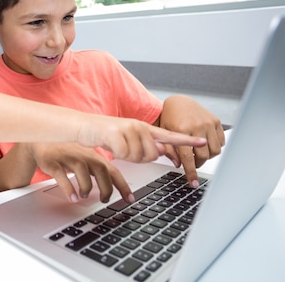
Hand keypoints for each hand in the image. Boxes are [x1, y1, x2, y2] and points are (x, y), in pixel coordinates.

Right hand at [26, 143, 133, 203]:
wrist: (41, 140)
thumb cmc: (66, 152)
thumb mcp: (85, 158)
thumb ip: (98, 170)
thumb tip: (111, 189)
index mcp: (93, 156)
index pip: (113, 170)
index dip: (123, 185)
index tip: (130, 199)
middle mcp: (82, 156)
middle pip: (101, 170)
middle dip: (106, 187)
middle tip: (104, 200)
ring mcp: (67, 158)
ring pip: (82, 171)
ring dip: (86, 187)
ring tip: (84, 196)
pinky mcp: (52, 162)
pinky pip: (62, 176)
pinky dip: (69, 188)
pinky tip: (72, 197)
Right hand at [76, 115, 207, 162]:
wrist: (82, 126)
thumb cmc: (104, 135)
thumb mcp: (128, 141)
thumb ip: (145, 146)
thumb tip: (159, 152)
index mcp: (144, 128)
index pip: (170, 136)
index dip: (187, 141)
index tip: (203, 142)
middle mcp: (139, 126)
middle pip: (151, 154)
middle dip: (140, 159)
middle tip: (125, 151)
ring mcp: (128, 128)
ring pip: (138, 156)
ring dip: (126, 157)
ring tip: (115, 147)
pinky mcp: (115, 132)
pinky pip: (123, 154)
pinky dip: (115, 154)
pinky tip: (109, 145)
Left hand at [157, 95, 225, 186]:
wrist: (179, 102)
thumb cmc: (169, 118)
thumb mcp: (164, 133)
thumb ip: (170, 150)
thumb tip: (178, 165)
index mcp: (182, 129)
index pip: (187, 157)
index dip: (191, 172)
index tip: (194, 183)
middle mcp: (197, 126)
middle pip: (203, 156)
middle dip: (198, 163)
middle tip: (193, 162)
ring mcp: (208, 123)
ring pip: (214, 151)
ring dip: (207, 156)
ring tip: (198, 153)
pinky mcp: (216, 121)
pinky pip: (221, 142)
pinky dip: (215, 147)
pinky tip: (206, 145)